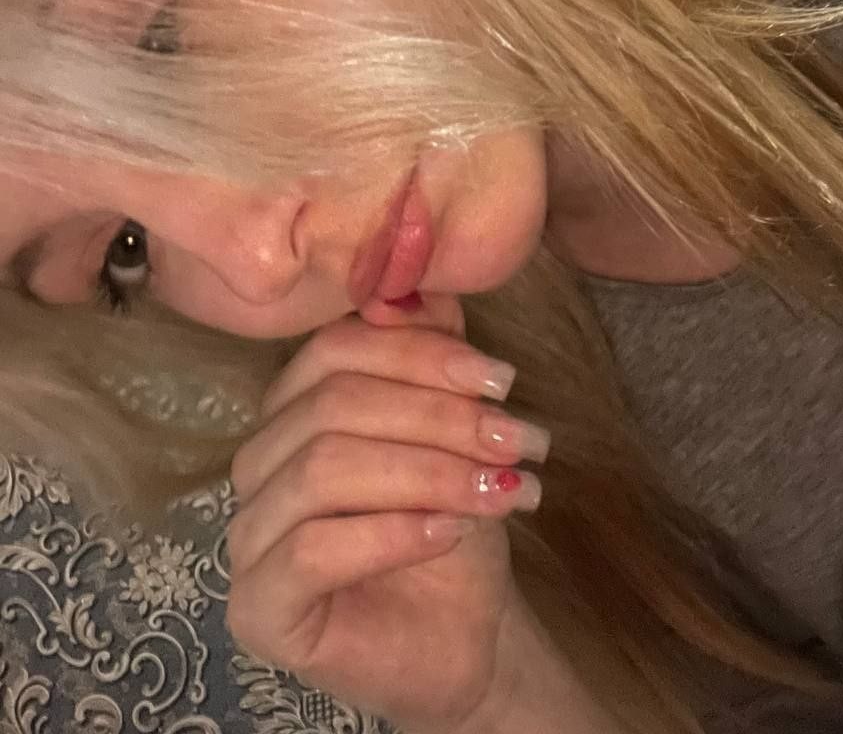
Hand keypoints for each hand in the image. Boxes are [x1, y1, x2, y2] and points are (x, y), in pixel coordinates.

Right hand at [226, 293, 550, 733]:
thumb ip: (432, 352)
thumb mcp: (455, 427)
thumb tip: (417, 287)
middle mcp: (260, 461)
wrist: (465, 631)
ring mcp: (249, 536)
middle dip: (439, 417)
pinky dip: (392, 532)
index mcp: (295, 407)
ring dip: (428, 472)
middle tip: (517, 440)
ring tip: (502, 490)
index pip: (336, 349)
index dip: (422, 354)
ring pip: (322, 469)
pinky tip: (451, 532)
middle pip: (332, 405)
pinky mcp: (258, 607)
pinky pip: (309, 548)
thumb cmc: (452, 520)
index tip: (502, 379)